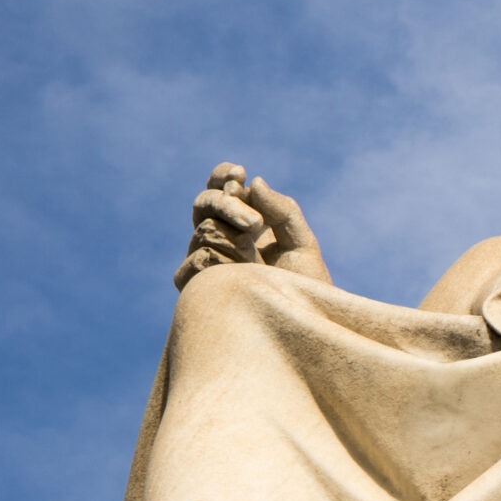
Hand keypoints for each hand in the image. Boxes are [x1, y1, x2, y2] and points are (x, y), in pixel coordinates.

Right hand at [175, 163, 330, 289]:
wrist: (301, 328)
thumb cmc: (305, 288)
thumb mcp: (302, 244)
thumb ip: (284, 211)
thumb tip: (255, 182)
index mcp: (243, 223)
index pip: (221, 189)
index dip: (223, 176)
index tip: (239, 172)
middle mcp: (220, 238)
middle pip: (203, 204)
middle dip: (227, 205)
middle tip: (255, 222)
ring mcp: (207, 262)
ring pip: (203, 230)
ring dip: (231, 238)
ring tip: (255, 259)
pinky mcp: (198, 288)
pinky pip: (196, 263)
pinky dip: (216, 263)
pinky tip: (236, 273)